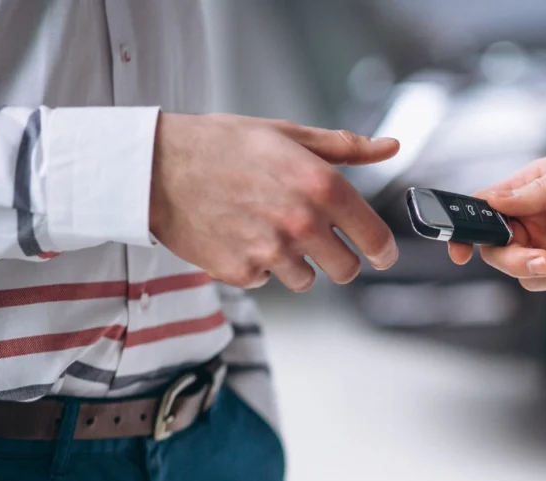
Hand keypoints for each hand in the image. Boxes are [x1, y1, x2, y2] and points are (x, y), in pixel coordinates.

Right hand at [150, 113, 399, 291]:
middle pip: (346, 270)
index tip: (381, 254)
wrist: (155, 166)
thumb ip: (345, 148)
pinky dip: (258, 265)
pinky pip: (266, 280)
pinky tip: (240, 236)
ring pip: (307, 280)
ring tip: (268, 229)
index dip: (383, 250)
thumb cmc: (223, 145)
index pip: (374, 238)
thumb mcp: (288, 134)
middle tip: (316, 239)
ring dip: (296, 263)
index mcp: (321, 185)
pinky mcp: (240, 271)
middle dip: (338, 258)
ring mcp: (270, 251)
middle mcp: (301, 222)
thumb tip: (390, 147)